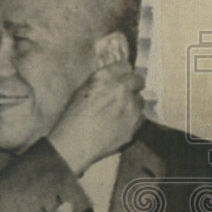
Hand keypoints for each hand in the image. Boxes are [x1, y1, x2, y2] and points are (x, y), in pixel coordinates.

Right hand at [48, 59, 144, 175]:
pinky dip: (131, 120)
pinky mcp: (135, 125)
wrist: (74, 145)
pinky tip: (117, 126)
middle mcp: (121, 89)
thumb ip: (100, 80)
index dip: (123, 73)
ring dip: (132, 104)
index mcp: (104, 78)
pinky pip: (139, 118)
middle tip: (121, 97)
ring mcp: (131, 108)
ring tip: (116, 114)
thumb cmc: (72, 119)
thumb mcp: (80, 92)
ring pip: (140, 101)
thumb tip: (116, 76)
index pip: (125, 66)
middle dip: (131, 87)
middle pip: (138, 81)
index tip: (121, 79)